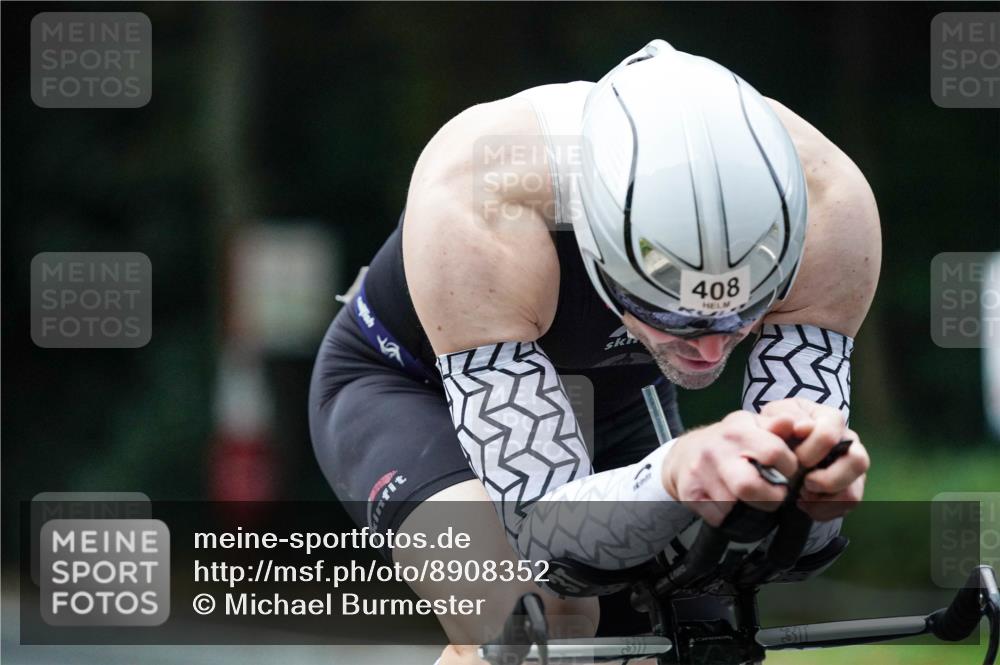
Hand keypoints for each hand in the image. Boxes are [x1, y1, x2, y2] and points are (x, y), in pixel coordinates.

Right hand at [661, 410, 799, 525]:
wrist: (683, 453)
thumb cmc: (726, 440)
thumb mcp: (750, 425)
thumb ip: (774, 426)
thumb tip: (793, 423)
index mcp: (737, 431)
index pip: (773, 453)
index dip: (789, 466)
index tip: (786, 470)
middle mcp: (716, 451)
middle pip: (749, 486)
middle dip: (771, 497)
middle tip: (776, 494)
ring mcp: (700, 473)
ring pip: (734, 506)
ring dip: (750, 507)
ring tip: (751, 496)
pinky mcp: (689, 494)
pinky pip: (719, 517)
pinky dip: (729, 515)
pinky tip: (731, 503)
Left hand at [759, 398, 869, 520]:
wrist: (780, 443)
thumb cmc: (780, 428)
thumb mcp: (774, 417)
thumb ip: (781, 421)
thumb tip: (799, 427)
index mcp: (831, 420)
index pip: (829, 436)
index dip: (808, 451)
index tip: (792, 458)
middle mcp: (850, 442)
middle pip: (857, 463)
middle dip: (827, 479)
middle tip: (804, 482)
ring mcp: (853, 467)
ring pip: (853, 492)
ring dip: (824, 500)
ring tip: (801, 494)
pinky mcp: (850, 487)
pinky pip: (845, 507)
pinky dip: (821, 510)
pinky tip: (802, 503)